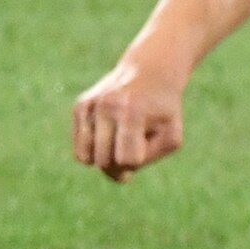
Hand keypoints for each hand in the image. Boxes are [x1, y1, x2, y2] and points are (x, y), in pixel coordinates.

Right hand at [72, 49, 186, 181]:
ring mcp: (90, 104)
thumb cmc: (163, 111)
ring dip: (105, 157)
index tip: (146, 141)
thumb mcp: (170, 138)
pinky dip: (95, 149)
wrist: (151, 72)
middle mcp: (106, 106)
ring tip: (120, 137)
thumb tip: (118, 176)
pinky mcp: (80, 106)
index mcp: (132, 112)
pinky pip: (80, 151)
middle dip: (120, 162)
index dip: (138, 160)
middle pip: (104, 162)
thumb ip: (145, 160)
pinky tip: (109, 130)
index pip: (127, 161)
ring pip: (86, 159)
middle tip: (134, 140)